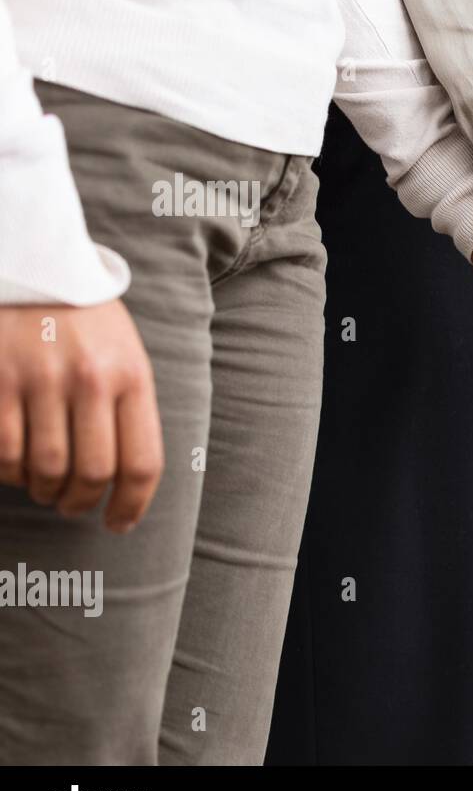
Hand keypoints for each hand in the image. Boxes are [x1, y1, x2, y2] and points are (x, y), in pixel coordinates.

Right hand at [0, 301, 163, 532]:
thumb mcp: (125, 355)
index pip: (142, 461)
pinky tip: (14, 465)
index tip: (119, 524)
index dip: (132, 505)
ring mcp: (38, 379)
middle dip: (82, 502)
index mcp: (132, 375)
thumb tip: (127, 481)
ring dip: (44, 489)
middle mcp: (89, 379)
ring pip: (44, 468)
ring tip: (44, 486)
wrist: (33, 267)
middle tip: (74, 506)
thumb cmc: (85, 322)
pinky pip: (3, 451)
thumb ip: (128, 409)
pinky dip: (8, 471)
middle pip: (93, 473)